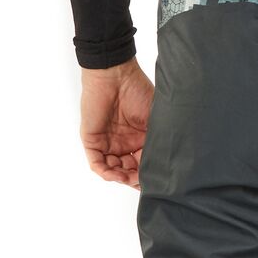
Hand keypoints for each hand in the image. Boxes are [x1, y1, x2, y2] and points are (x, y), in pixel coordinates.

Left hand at [80, 59, 154, 187]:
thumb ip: (157, 142)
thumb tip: (164, 164)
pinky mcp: (92, 141)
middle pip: (128, 170)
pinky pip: (97, 163)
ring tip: (129, 178)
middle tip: (142, 182)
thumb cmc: (138, 91)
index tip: (157, 180)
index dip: (149, 173)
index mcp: (140, 139)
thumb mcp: (154, 120)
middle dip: (135, 179)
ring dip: (121, 177)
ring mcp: (107, 143)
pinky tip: (117, 174)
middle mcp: (124, 144)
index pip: (144, 164)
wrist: (115, 75)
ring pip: (113, 170)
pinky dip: (106, 172)